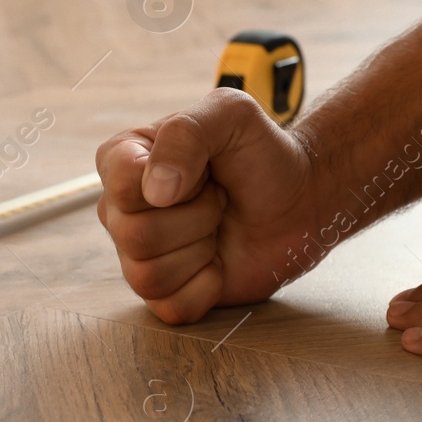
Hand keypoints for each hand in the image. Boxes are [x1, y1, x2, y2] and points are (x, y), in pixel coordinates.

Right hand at [96, 88, 318, 322]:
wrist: (300, 200)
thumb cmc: (262, 154)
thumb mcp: (230, 114)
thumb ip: (186, 133)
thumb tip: (156, 192)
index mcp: (124, 160)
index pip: (120, 183)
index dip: (175, 179)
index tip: (206, 169)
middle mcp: (121, 210)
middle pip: (133, 235)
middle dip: (196, 217)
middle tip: (219, 199)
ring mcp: (140, 254)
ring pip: (147, 276)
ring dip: (200, 252)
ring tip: (218, 227)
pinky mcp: (167, 292)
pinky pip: (170, 307)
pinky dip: (206, 288)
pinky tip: (219, 263)